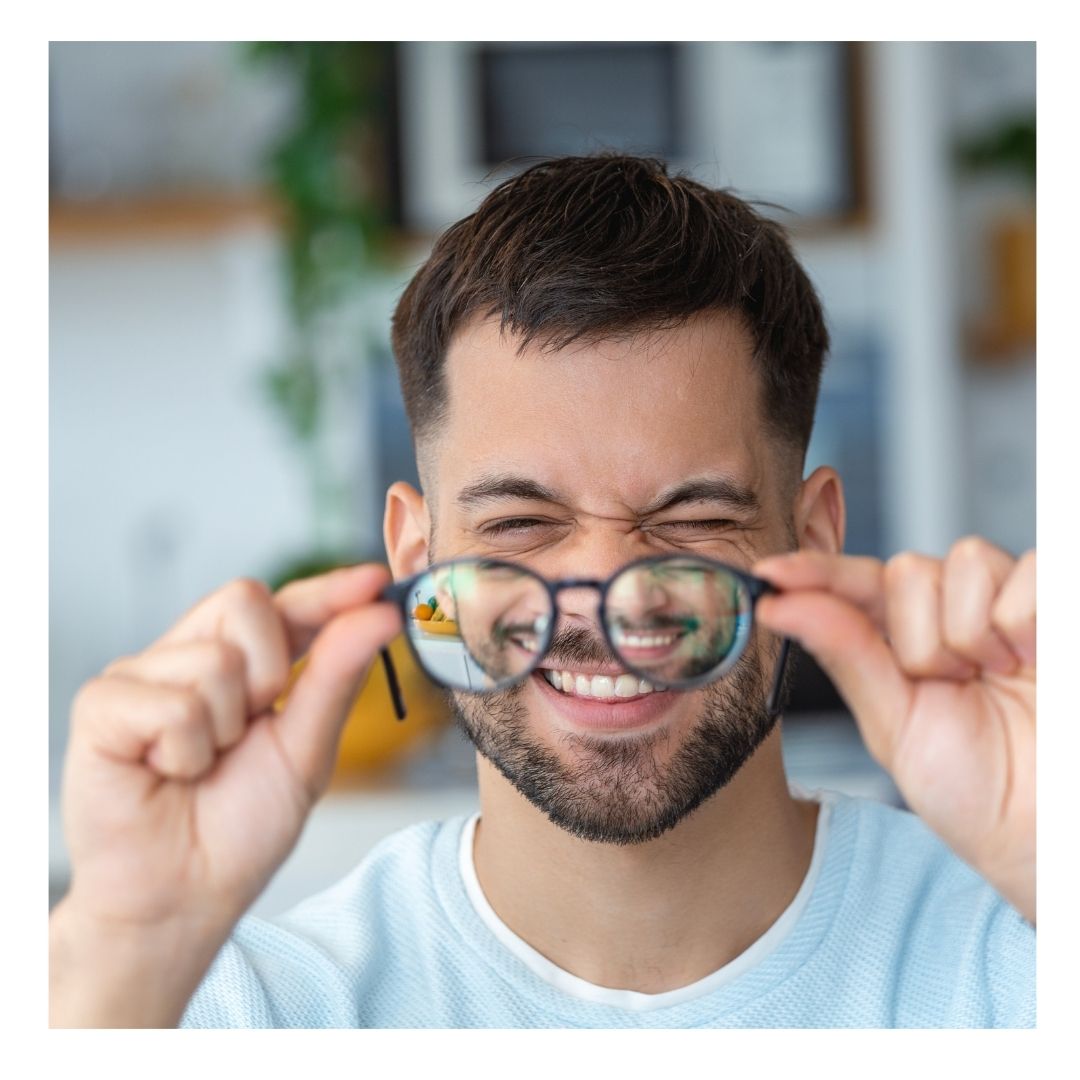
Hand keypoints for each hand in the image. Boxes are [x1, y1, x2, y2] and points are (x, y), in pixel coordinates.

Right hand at [52, 564, 400, 1024]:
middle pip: (244, 600)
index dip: (329, 590)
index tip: (375, 581)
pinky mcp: (102, 705)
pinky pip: (170, 704)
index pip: (287, 604)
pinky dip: (184, 751)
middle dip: (269, 673)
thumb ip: (337, 676)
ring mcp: (143, 677)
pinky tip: (165, 773)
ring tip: (199, 765)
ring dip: (224, 730)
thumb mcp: (307, 750)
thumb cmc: (241, 827)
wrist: (184, 896)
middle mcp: (191, 656)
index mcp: (245, 664)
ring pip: (213, 660)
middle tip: (248, 731)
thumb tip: (380, 613)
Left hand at [753, 540, 1034, 923]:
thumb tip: (779, 606)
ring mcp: (1005, 604)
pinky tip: (1032, 659)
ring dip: (972, 632)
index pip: (853, 585)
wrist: (1043, 830)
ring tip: (996, 678)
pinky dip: (1024, 620)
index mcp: (901, 641)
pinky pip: (1031, 569)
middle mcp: (950, 612)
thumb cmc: (975, 787)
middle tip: (952, 685)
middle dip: (921, 637)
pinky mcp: (1056, 602)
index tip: (768, 574)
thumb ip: (844, 653)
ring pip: (966, 562)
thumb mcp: (893, 724)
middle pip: (908, 569)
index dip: (814, 572)